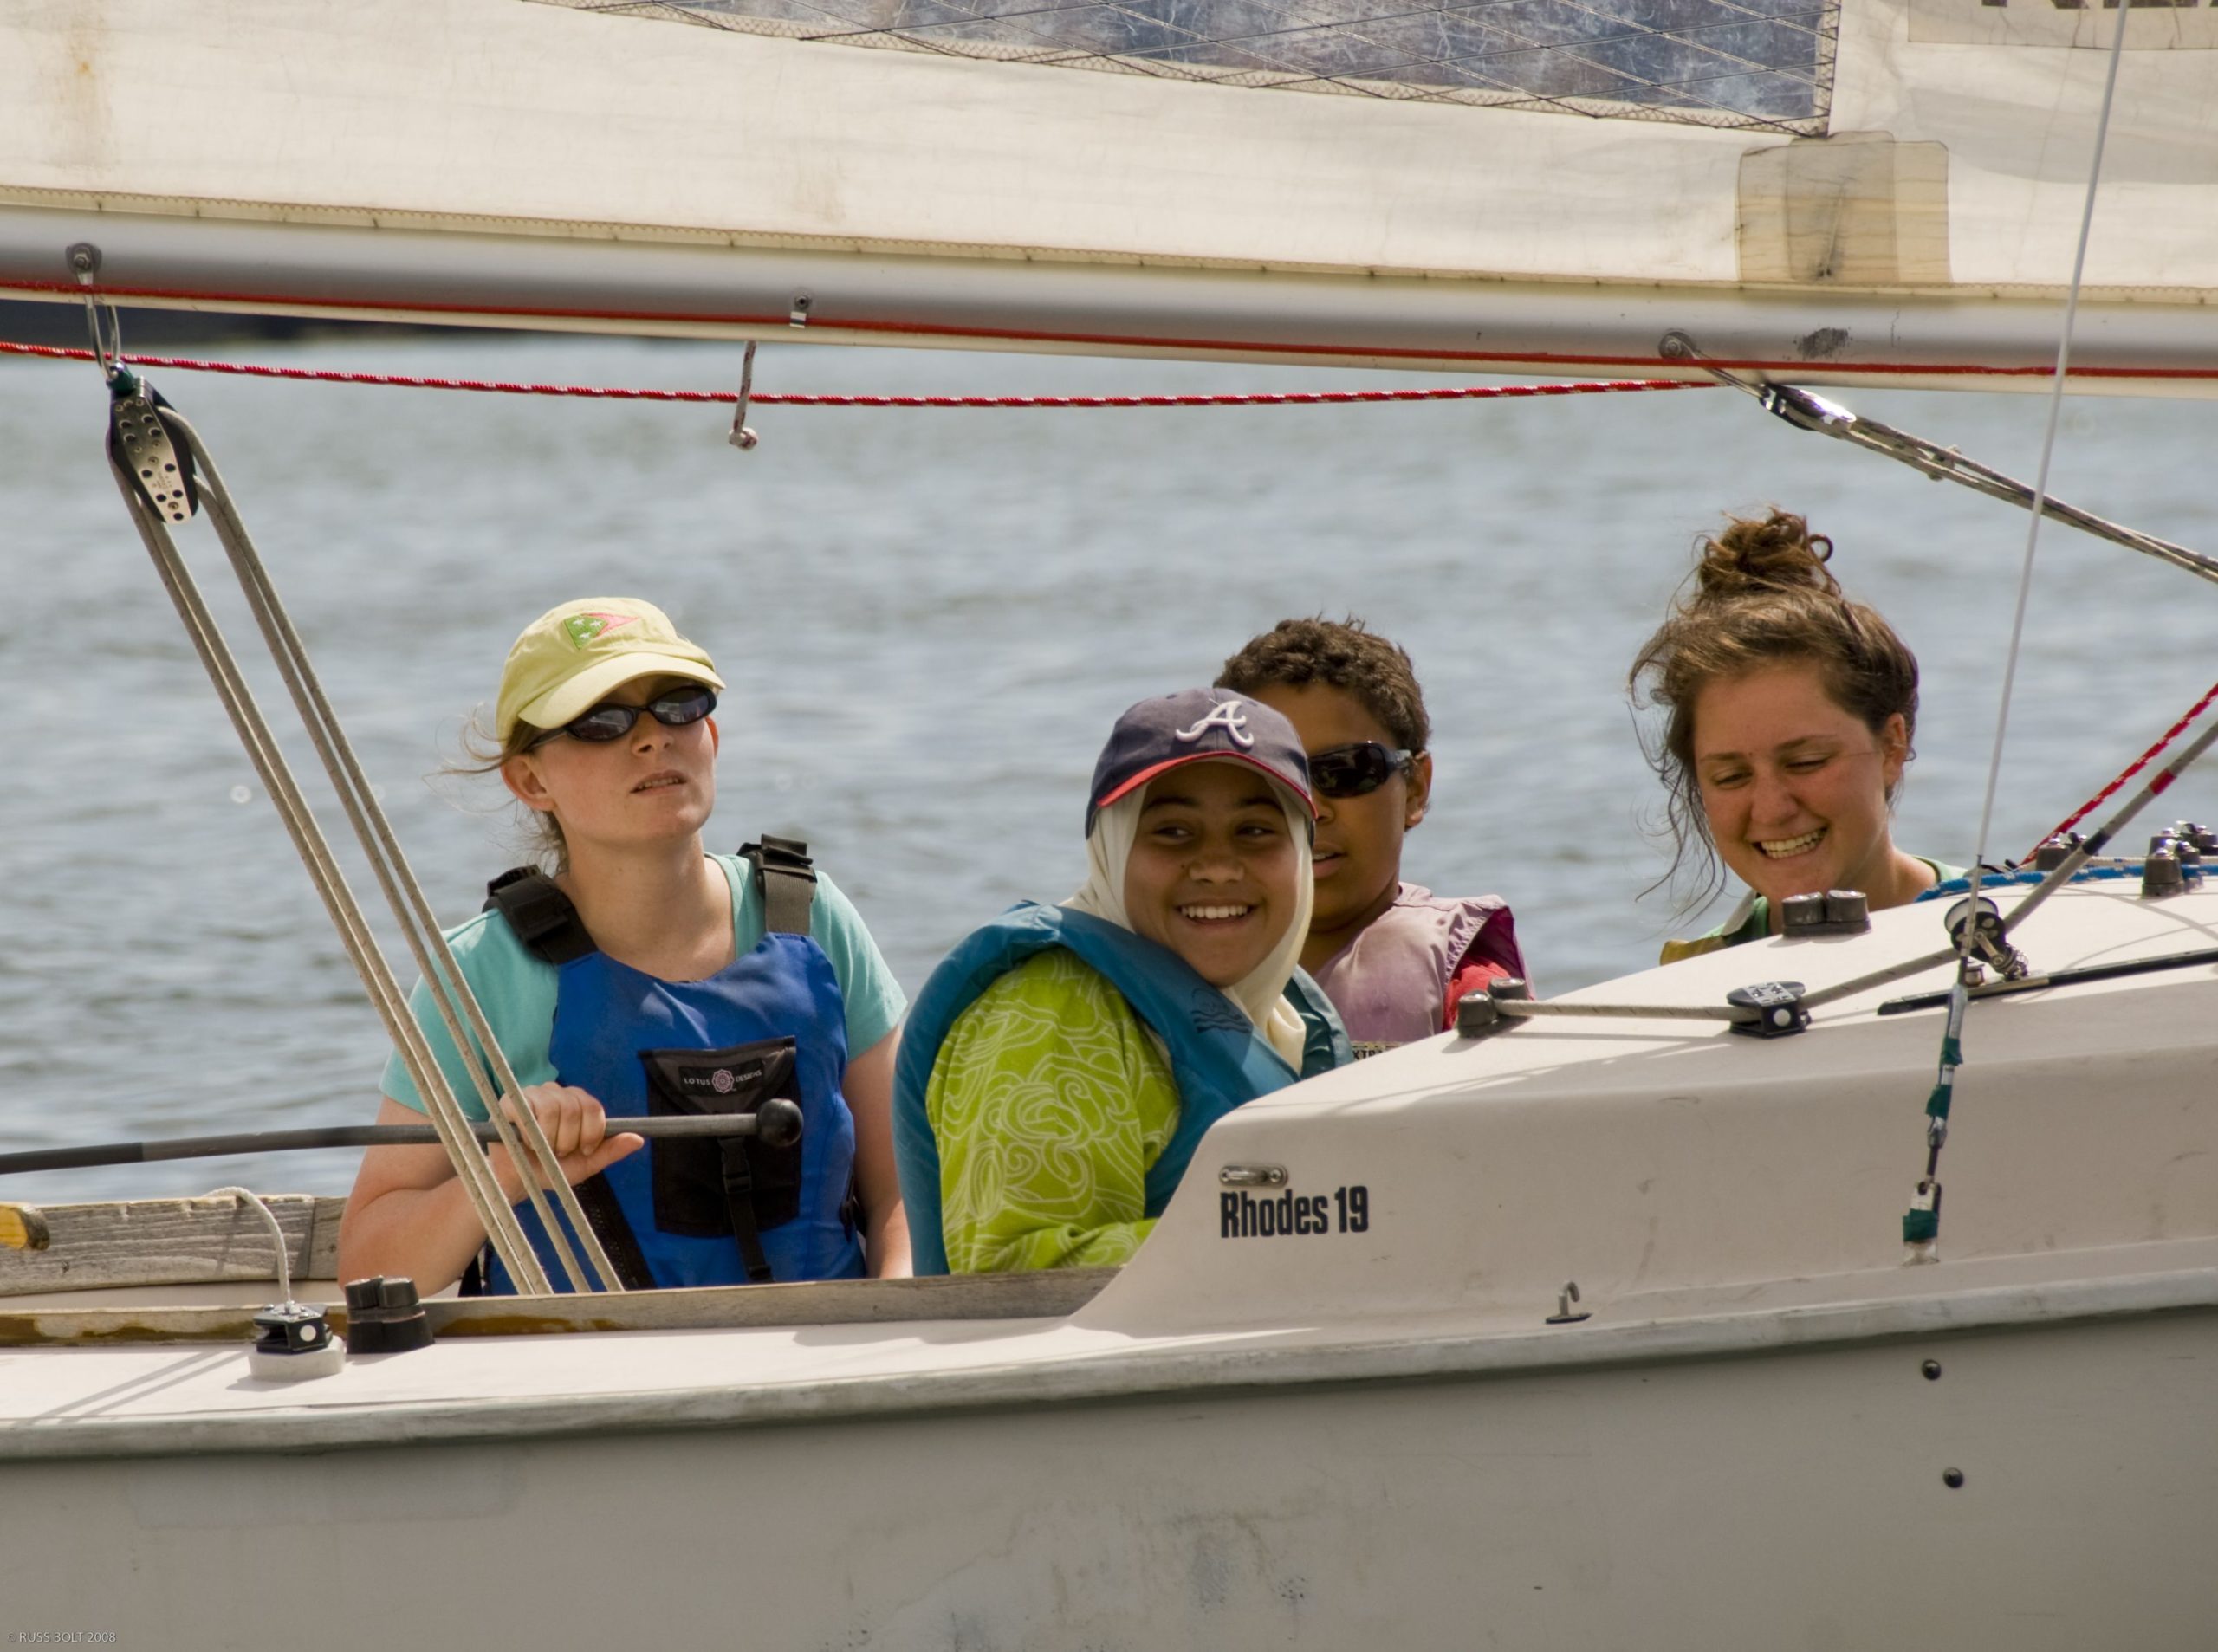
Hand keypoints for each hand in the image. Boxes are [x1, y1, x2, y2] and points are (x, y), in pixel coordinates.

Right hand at [489, 1083, 643, 1200]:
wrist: (516, 1181)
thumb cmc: (550, 1169)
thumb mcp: (585, 1164)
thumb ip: (610, 1151)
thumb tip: (639, 1139)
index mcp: (577, 1103)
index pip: (594, 1107)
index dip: (591, 1133)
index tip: (583, 1151)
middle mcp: (557, 1092)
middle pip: (575, 1108)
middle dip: (569, 1140)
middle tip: (557, 1153)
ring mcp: (533, 1094)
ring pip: (554, 1109)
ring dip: (550, 1139)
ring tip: (541, 1149)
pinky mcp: (510, 1100)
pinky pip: (526, 1109)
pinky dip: (530, 1132)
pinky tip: (526, 1142)